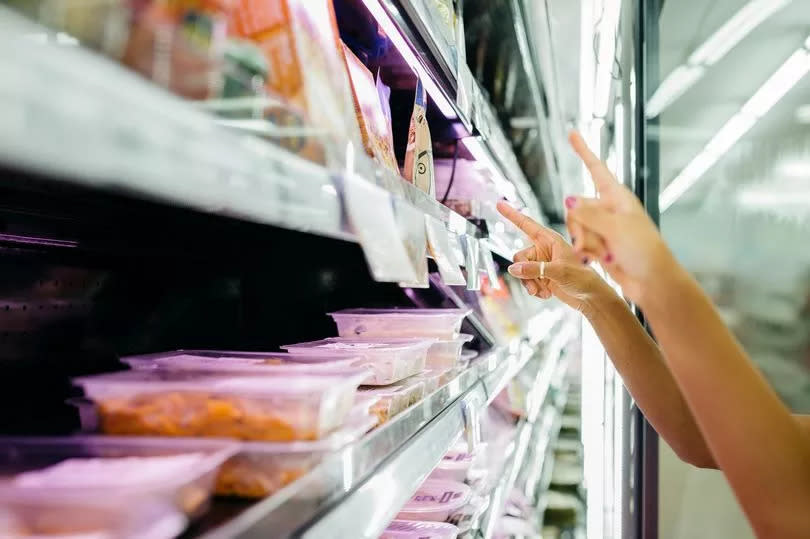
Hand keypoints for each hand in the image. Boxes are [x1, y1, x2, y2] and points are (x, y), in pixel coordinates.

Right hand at [496, 201, 603, 314]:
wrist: (591, 297)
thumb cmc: (583, 278)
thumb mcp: (559, 271)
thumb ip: (534, 269)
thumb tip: (513, 269)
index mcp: (550, 239)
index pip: (526, 224)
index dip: (512, 214)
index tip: (499, 204)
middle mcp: (544, 249)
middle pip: (520, 256)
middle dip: (524, 272)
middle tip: (535, 283)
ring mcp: (542, 263)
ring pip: (522, 271)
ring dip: (530, 283)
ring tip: (542, 291)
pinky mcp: (542, 276)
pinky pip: (527, 281)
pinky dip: (535, 289)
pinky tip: (547, 293)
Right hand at [565, 131, 676, 304]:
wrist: (651, 281)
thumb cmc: (643, 250)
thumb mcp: (616, 227)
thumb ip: (589, 213)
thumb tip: (568, 199)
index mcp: (617, 197)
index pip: (596, 168)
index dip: (583, 150)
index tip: (572, 133)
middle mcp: (609, 209)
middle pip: (576, 206)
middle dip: (578, 226)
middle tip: (587, 243)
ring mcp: (604, 227)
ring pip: (575, 227)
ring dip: (583, 243)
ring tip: (600, 256)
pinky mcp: (600, 245)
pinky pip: (580, 243)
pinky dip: (585, 253)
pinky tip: (595, 262)